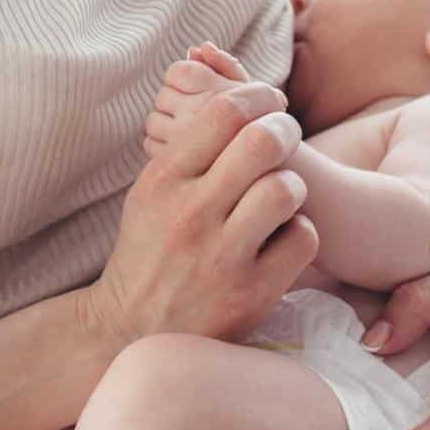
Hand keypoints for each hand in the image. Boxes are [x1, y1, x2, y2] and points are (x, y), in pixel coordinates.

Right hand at [83, 51, 315, 346]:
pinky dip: (299, 233)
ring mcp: (222, 256)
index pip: (223, 113)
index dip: (258, 97)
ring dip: (292, 186)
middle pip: (262, 142)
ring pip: (285, 189)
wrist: (127, 333)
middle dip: (285, 129)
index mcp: (162, 181)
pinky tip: (282, 237)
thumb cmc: (148, 252)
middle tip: (287, 136)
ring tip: (282, 195)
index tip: (271, 102)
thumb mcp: (150, 192)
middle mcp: (190, 214)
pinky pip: (302, 238)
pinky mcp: (251, 294)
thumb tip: (237, 96)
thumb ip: (189, 148)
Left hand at [142, 43, 255, 160]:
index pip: (176, 72)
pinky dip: (162, 147)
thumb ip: (225, 64)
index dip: (185, 79)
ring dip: (167, 126)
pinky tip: (187, 153)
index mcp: (214, 87)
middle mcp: (196, 111)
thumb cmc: (263, 127)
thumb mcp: (255, 90)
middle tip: (200, 115)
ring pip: (154, 122)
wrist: (275, 174)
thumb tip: (199, 47)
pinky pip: (151, 145)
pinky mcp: (173, 165)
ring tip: (194, 135)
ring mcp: (183, 139)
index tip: (201, 93)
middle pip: (163, 96)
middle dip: (176, 103)